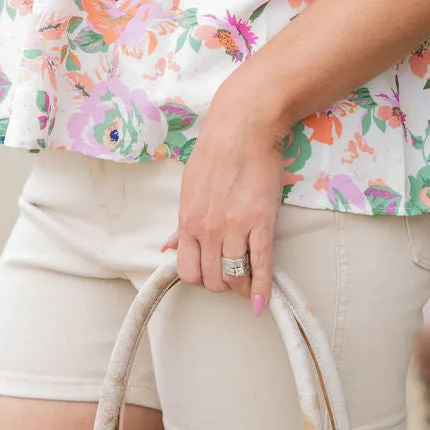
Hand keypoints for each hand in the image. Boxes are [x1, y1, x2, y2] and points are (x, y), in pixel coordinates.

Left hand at [161, 72, 286, 315]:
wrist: (244, 126)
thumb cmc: (216, 151)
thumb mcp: (189, 187)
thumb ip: (182, 223)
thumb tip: (167, 249)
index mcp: (188, 220)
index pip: (187, 271)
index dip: (200, 280)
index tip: (211, 276)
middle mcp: (207, 229)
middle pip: (212, 279)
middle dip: (222, 285)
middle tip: (232, 279)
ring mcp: (234, 228)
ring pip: (234, 277)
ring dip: (241, 287)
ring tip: (247, 285)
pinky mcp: (261, 223)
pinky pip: (260, 265)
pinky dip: (262, 289)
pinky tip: (262, 303)